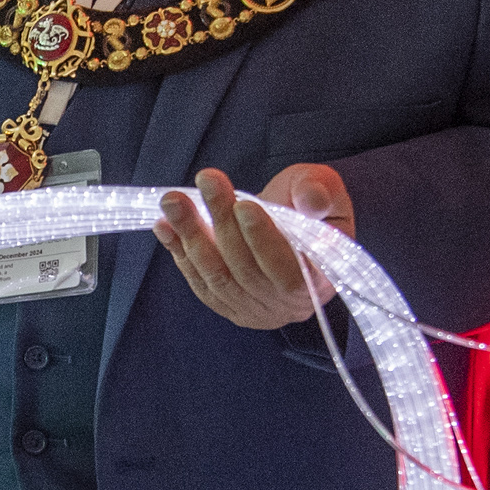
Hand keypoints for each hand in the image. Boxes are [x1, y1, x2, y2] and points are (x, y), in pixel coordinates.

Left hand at [152, 164, 353, 329]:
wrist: (291, 228)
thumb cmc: (310, 209)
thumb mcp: (326, 189)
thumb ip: (320, 191)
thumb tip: (311, 202)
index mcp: (319, 281)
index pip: (288, 270)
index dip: (263, 239)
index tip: (243, 204)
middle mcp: (284, 305)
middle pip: (245, 268)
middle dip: (222, 221)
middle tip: (206, 181)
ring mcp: (251, 308)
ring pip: (216, 276)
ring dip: (191, 235)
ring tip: (173, 201)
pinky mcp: (225, 304)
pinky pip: (198, 280)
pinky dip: (178, 252)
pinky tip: (163, 225)